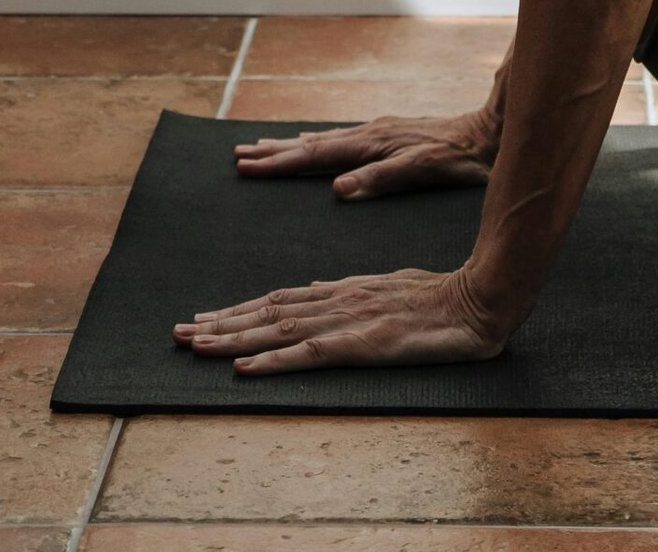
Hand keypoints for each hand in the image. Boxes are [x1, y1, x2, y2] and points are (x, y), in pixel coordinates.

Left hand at [173, 263, 508, 371]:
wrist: (480, 299)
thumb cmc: (441, 298)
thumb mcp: (390, 290)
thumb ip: (351, 294)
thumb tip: (315, 292)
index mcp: (345, 290)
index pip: (280, 300)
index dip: (239, 311)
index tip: (204, 319)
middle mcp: (338, 300)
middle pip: (267, 312)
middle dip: (219, 323)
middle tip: (177, 332)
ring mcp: (348, 321)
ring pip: (277, 330)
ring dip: (231, 339)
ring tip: (193, 345)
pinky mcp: (362, 344)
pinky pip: (308, 354)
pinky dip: (272, 362)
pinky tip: (243, 368)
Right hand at [231, 111, 496, 197]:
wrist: (489, 133)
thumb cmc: (459, 158)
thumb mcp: (421, 170)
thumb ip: (380, 178)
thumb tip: (337, 188)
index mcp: (371, 145)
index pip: (314, 156)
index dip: (278, 163)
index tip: (245, 166)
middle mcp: (369, 134)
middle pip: (311, 144)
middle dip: (274, 152)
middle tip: (238, 156)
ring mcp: (377, 133)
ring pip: (324, 140)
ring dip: (291, 146)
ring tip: (262, 147)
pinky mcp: (388, 136)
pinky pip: (341, 140)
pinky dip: (317, 144)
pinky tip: (313, 144)